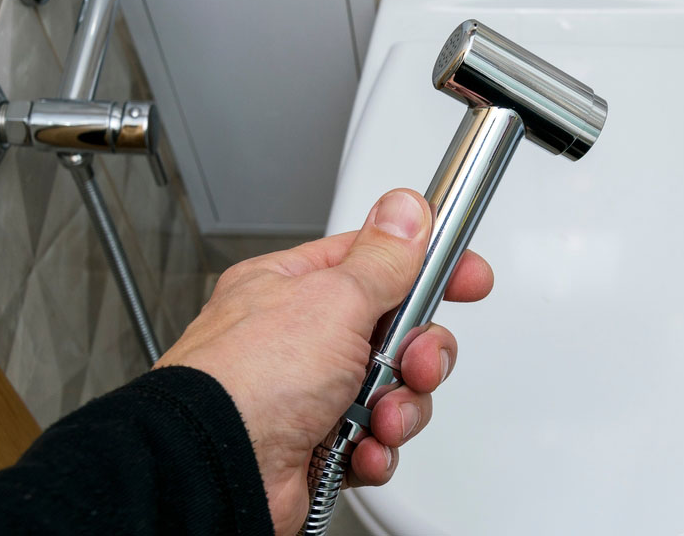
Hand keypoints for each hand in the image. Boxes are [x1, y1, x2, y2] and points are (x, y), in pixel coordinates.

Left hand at [155, 189, 493, 534]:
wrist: (215, 472)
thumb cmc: (245, 382)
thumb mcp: (330, 301)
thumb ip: (381, 260)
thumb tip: (405, 211)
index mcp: (294, 289)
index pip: (376, 262)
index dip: (427, 268)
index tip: (469, 277)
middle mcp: (301, 339)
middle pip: (396, 331)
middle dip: (416, 353)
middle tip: (412, 360)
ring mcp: (311, 393)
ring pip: (394, 389)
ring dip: (398, 406)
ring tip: (377, 415)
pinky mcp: (320, 444)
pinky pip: (378, 438)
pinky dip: (377, 447)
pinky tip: (360, 447)